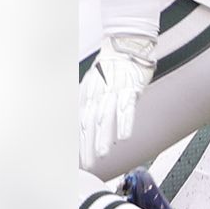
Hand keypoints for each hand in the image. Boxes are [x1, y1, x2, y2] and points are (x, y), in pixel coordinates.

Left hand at [80, 35, 155, 168]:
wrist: (126, 44)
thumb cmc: (112, 65)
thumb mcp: (93, 83)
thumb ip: (88, 102)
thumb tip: (84, 124)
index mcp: (88, 95)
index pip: (81, 123)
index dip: (79, 142)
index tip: (79, 159)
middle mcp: (98, 95)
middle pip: (90, 124)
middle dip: (88, 146)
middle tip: (88, 164)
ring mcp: (114, 92)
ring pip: (107, 118)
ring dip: (103, 138)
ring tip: (101, 154)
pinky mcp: (130, 89)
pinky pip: (127, 108)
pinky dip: (125, 123)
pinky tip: (123, 137)